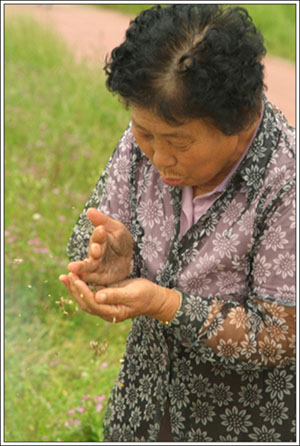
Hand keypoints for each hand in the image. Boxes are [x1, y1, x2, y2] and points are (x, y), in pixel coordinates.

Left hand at [59, 274, 179, 322]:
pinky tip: (75, 276)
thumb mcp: (132, 294)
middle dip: (74, 289)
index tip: (75, 279)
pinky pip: (89, 292)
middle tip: (65, 276)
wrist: (153, 298)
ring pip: (84, 298)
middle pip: (84, 302)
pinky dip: (81, 284)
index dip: (83, 291)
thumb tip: (97, 296)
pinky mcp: (104, 298)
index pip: (92, 303)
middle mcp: (105, 312)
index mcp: (112, 313)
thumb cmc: (146, 295)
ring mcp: (104, 305)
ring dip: (74, 287)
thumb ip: (115, 296)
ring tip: (64, 276)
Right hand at [68, 208, 133, 284]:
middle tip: (87, 256)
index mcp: (99, 241)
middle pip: (90, 255)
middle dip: (88, 256)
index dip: (99, 235)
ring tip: (72, 269)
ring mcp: (97, 267)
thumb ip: (103, 221)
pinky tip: (81, 281)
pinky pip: (94, 280)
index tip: (101, 231)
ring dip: (80, 269)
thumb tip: (89, 210)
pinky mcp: (101, 278)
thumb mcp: (117, 229)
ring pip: (88, 269)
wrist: (128, 259)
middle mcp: (95, 254)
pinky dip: (87, 281)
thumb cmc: (120, 241)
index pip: (98, 238)